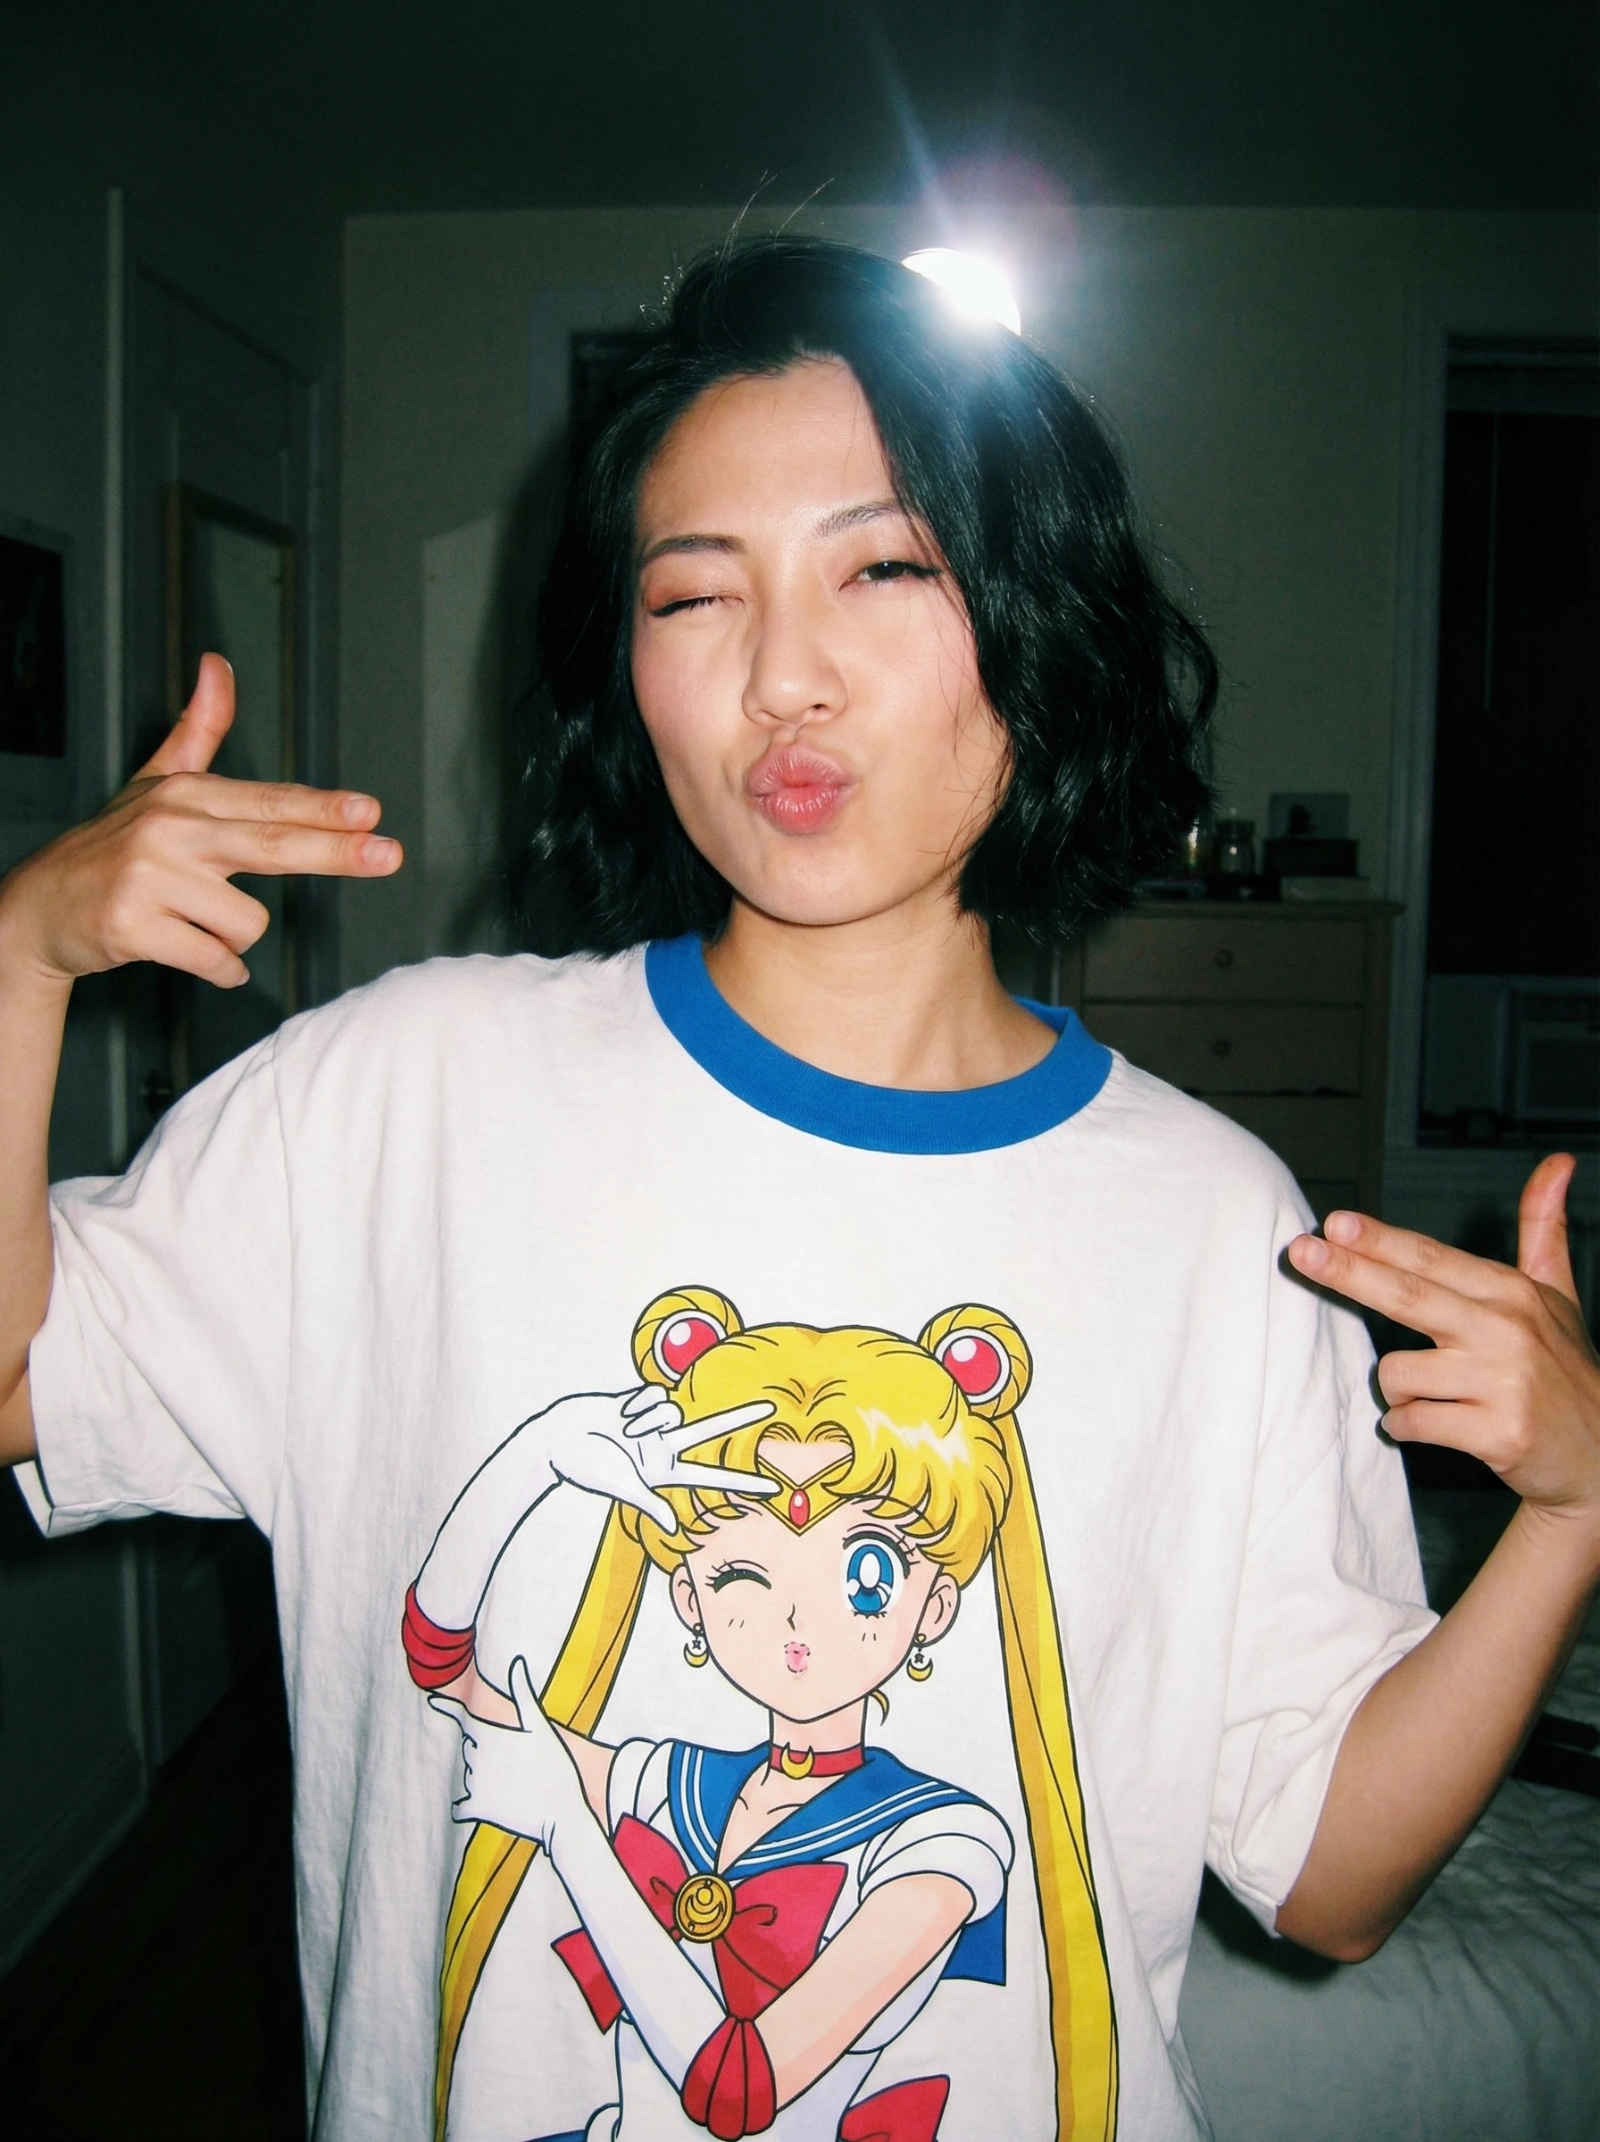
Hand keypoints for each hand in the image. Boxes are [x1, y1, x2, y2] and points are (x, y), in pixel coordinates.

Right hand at [0, 653, 400, 991]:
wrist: (37, 906)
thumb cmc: (111, 846)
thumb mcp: (154, 782)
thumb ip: (198, 729)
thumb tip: (218, 664)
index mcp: (184, 796)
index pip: (268, 802)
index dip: (322, 809)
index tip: (370, 813)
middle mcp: (169, 830)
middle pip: (271, 845)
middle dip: (335, 852)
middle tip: (389, 854)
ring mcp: (150, 878)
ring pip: (246, 921)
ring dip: (233, 936)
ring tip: (193, 921)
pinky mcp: (134, 927)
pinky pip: (215, 960)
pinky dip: (220, 969)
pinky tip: (201, 957)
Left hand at [430, 1657, 587, 1844]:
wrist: (561, 1810)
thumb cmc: (554, 1763)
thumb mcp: (540, 1725)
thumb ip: (523, 1693)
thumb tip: (516, 1662)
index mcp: (489, 1734)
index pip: (461, 1716)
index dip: (447, 1705)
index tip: (432, 1698)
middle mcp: (475, 1757)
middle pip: (470, 1747)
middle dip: (485, 1750)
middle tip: (516, 1759)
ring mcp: (473, 1784)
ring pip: (469, 1775)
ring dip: (484, 1778)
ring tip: (515, 1783)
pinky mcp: (476, 1809)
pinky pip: (459, 1806)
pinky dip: (466, 1806)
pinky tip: (480, 1806)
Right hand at [539, 1385, 778, 1532]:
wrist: (555, 1438)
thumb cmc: (584, 1467)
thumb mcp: (620, 1488)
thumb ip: (650, 1504)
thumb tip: (675, 1529)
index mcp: (663, 1473)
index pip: (713, 1478)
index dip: (743, 1483)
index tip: (774, 1488)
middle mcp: (662, 1447)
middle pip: (710, 1430)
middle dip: (739, 1417)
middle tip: (770, 1406)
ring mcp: (651, 1424)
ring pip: (673, 1408)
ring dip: (647, 1416)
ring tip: (622, 1428)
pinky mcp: (637, 1402)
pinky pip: (654, 1393)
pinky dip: (636, 1403)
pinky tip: (618, 1412)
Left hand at [1287, 1155, 1599, 1539]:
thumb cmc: (1564, 1370)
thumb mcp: (1559, 1294)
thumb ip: (1544, 1227)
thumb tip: (1558, 1162)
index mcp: (1512, 1293)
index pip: (1431, 1260)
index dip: (1380, 1240)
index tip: (1335, 1223)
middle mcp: (1507, 1331)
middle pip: (1408, 1296)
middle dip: (1348, 1271)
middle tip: (1300, 1251)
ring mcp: (1502, 1384)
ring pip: (1399, 1372)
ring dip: (1396, 1389)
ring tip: (1433, 1395)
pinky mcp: (1497, 1434)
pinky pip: (1412, 1422)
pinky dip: (1405, 1426)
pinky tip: (1431, 1424)